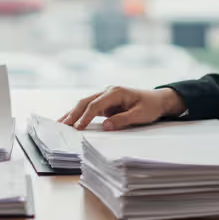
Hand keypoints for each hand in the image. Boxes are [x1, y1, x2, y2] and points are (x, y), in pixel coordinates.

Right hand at [57, 86, 185, 130]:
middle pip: (86, 101)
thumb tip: (105, 126)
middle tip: (62, 125)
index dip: (85, 116)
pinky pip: (89, 108)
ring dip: (73, 113)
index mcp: (115, 92)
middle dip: (73, 113)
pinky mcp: (105, 103)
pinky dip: (79, 114)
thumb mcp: (140, 115)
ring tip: (60, 123)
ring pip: (85, 103)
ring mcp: (105, 96)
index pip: (95, 105)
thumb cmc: (150, 106)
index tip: (78, 127)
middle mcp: (107, 92)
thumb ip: (122, 120)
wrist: (157, 100)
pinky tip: (71, 120)